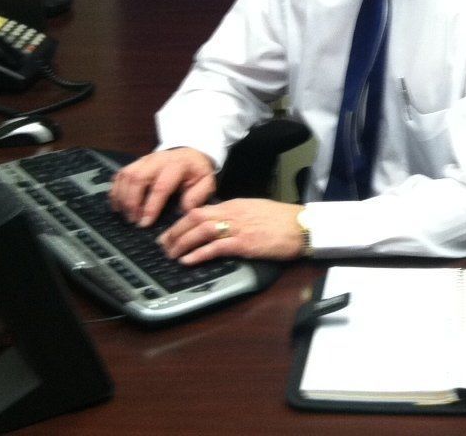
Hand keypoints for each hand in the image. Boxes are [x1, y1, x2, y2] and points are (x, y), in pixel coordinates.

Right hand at [109, 147, 215, 227]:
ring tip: (127, 216)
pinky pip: (120, 175)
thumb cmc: (196, 171)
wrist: (190, 153)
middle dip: (132, 202)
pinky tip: (118, 206)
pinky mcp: (135, 163)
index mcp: (177, 165)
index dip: (151, 206)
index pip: (160, 186)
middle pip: (137, 178)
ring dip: (122, 198)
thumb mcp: (206, 181)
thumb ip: (198, 195)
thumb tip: (185, 209)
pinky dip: (116, 191)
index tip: (145, 223)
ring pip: (126, 176)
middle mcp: (157, 160)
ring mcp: (144, 160)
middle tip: (134, 221)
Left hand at [159, 199, 308, 264]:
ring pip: (201, 231)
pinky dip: (199, 254)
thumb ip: (236, 215)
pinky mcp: (245, 243)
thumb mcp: (255, 211)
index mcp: (235, 205)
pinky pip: (216, 247)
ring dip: (182, 243)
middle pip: (195, 218)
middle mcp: (233, 213)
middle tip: (163, 245)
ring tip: (171, 254)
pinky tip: (188, 260)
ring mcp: (238, 228)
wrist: (302, 226)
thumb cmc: (282, 220)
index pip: (201, 209)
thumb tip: (219, 223)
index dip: (181, 221)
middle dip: (175, 232)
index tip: (170, 232)